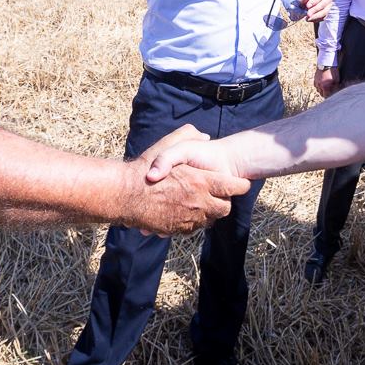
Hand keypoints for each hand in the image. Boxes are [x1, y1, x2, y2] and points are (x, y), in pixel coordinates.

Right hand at [124, 125, 249, 234]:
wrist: (124, 195)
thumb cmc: (145, 169)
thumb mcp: (168, 145)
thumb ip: (187, 136)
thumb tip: (204, 135)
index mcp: (201, 182)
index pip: (235, 187)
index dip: (239, 185)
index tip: (240, 182)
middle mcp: (199, 203)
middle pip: (225, 208)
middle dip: (224, 201)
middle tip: (217, 193)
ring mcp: (189, 219)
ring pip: (210, 220)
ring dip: (208, 212)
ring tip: (199, 201)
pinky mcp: (177, 229)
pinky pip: (193, 228)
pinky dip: (193, 221)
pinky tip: (183, 210)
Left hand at [296, 0, 332, 21]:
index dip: (314, 1)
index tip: (307, 6)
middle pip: (323, 4)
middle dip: (315, 10)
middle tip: (307, 14)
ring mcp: (329, 5)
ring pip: (324, 12)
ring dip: (315, 16)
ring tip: (307, 18)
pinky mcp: (327, 12)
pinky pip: (323, 17)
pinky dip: (316, 19)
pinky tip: (309, 19)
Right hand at [314, 66, 338, 97]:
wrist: (326, 63)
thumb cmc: (333, 71)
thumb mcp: (336, 80)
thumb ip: (335, 88)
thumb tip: (335, 92)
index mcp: (325, 86)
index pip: (325, 96)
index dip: (328, 97)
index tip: (331, 97)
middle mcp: (319, 85)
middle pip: (321, 93)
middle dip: (325, 94)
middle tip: (329, 93)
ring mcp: (316, 82)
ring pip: (318, 90)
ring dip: (321, 90)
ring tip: (325, 89)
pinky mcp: (315, 78)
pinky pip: (316, 85)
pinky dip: (319, 86)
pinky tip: (322, 84)